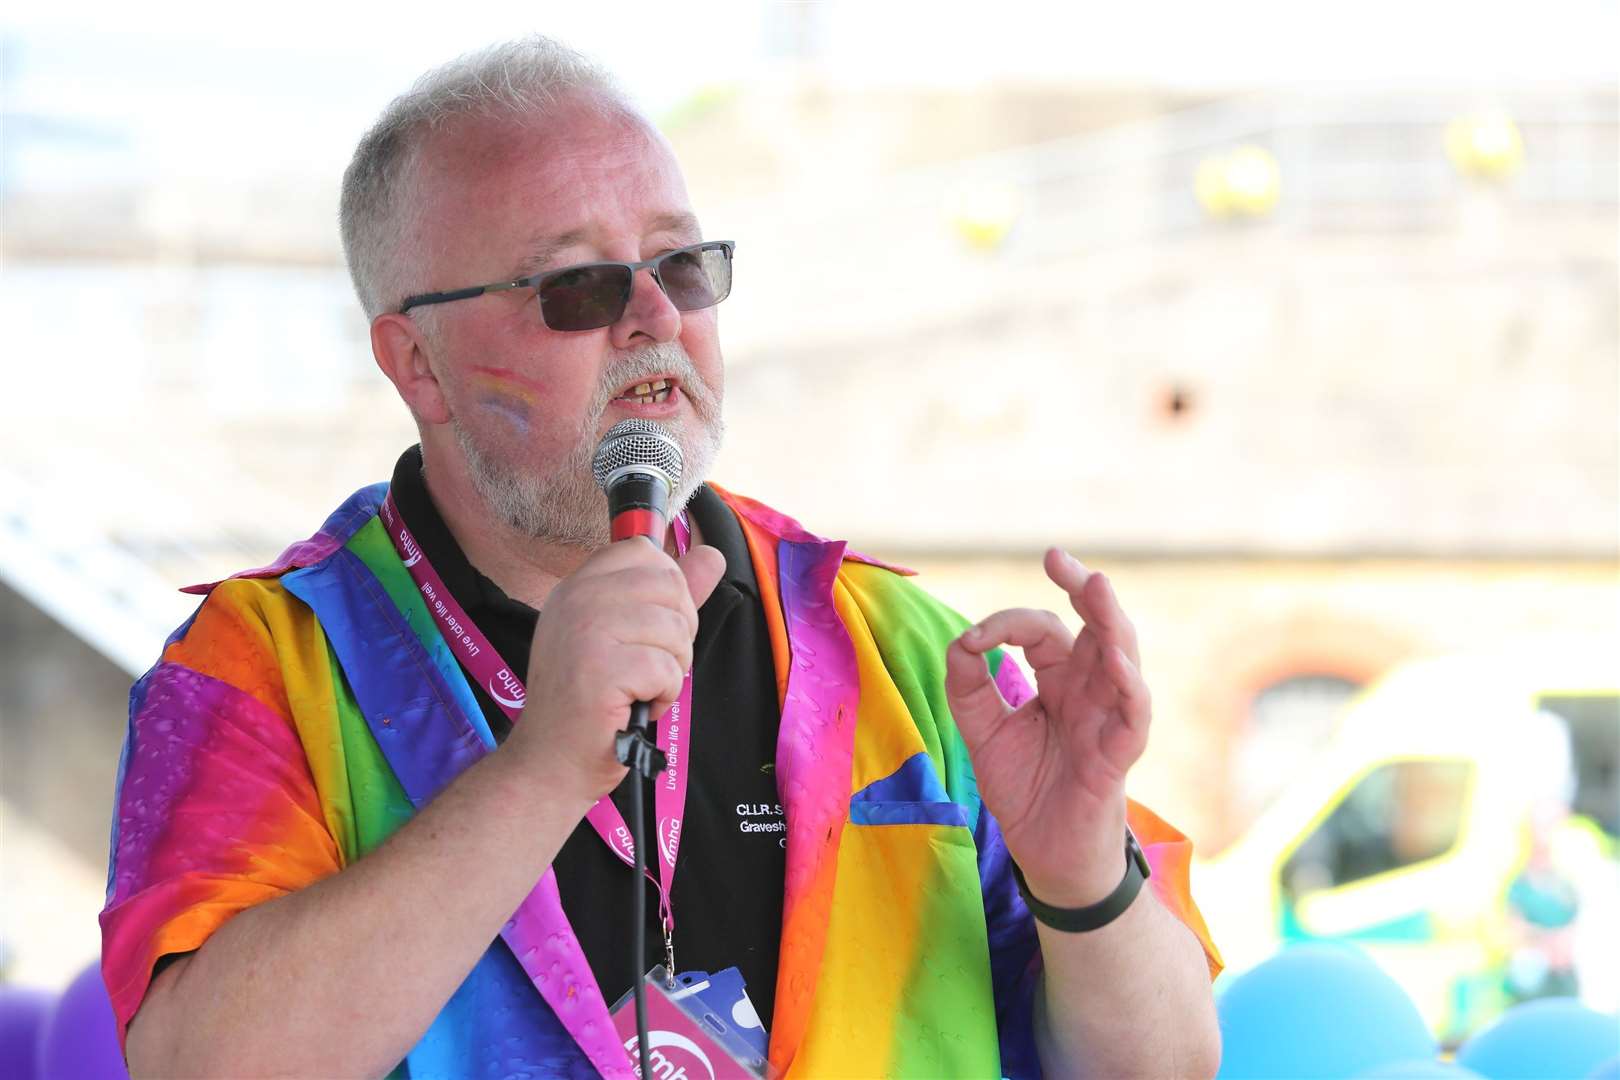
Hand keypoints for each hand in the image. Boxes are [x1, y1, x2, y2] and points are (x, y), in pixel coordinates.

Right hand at [505, 539, 724, 809]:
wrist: (550, 763)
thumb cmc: (591, 703)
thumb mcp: (627, 636)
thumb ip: (671, 594)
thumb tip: (713, 555)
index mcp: (578, 586)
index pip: (643, 550)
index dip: (666, 589)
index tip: (650, 627)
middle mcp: (577, 598)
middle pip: (669, 585)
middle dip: (677, 632)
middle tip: (647, 666)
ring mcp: (586, 630)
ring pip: (676, 628)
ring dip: (672, 668)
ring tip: (639, 688)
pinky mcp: (602, 667)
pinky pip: (668, 668)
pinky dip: (665, 694)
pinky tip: (637, 705)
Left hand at [945, 548, 1148, 905]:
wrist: (1044, 853)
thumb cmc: (1024, 788)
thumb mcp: (982, 731)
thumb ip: (969, 685)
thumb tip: (965, 641)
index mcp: (1059, 680)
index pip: (1042, 632)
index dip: (1007, 625)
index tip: (975, 640)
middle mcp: (1089, 692)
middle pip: (1097, 628)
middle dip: (1083, 590)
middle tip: (1057, 558)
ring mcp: (1108, 720)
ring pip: (1122, 659)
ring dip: (1111, 622)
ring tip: (1097, 586)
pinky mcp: (1117, 755)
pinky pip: (1133, 715)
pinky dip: (1128, 685)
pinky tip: (1114, 660)